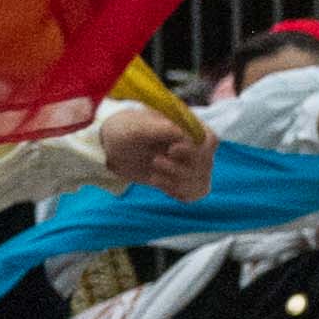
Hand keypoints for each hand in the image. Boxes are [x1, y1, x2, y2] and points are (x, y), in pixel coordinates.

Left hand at [84, 99, 211, 199]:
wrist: (109, 148)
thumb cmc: (123, 130)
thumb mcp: (137, 127)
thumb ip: (160, 128)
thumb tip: (182, 133)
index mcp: (186, 125)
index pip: (209, 140)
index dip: (196, 150)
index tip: (171, 151)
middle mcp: (192, 144)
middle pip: (206, 162)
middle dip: (181, 168)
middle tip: (156, 162)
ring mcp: (187, 163)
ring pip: (201, 179)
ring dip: (179, 182)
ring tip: (155, 176)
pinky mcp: (180, 178)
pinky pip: (196, 192)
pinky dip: (182, 193)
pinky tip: (163, 187)